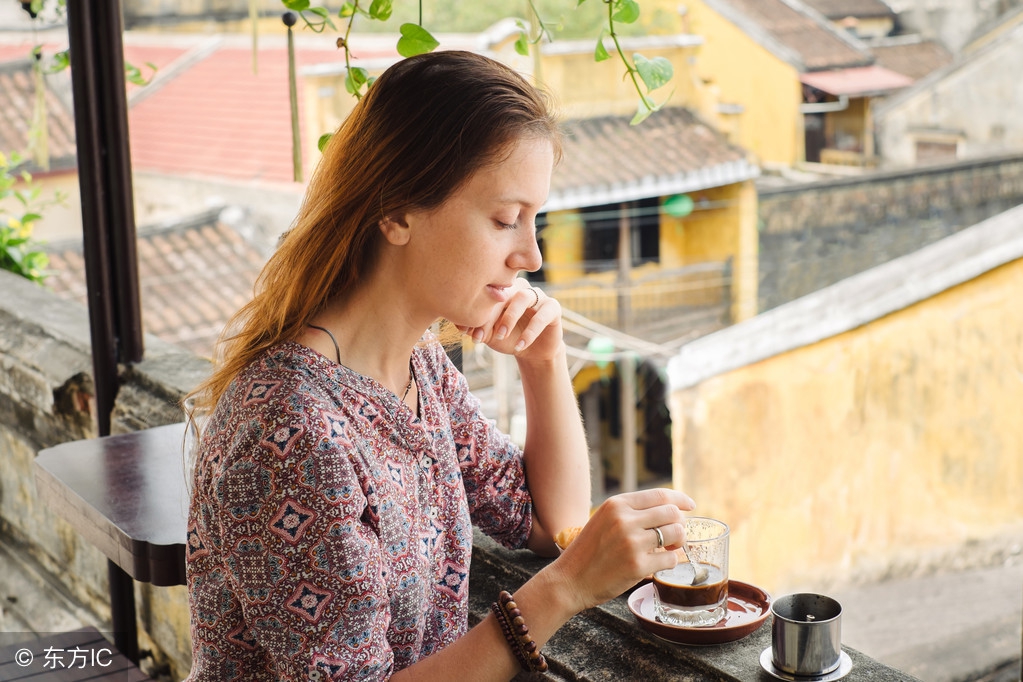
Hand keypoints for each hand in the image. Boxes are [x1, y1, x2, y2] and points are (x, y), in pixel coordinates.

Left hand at [458, 281, 562, 361]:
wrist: (532, 351)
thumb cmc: (508, 338)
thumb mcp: (490, 335)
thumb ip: (477, 328)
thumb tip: (458, 325)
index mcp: (502, 290)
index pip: (488, 295)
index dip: (477, 313)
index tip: (467, 333)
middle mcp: (520, 288)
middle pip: (504, 292)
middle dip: (490, 315)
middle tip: (481, 336)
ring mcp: (538, 295)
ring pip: (523, 297)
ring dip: (510, 318)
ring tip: (500, 336)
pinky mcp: (553, 308)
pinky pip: (542, 315)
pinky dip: (530, 331)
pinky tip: (520, 346)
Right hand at [546, 488, 696, 611]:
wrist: (570, 580)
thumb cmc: (588, 551)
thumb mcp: (603, 520)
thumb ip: (630, 512)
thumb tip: (669, 511)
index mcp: (616, 504)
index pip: (660, 495)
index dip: (680, 499)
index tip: (690, 505)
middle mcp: (625, 520)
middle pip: (672, 513)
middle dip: (680, 524)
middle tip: (674, 536)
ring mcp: (632, 543)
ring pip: (676, 534)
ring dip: (678, 542)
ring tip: (668, 549)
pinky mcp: (638, 566)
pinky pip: (671, 559)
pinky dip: (670, 562)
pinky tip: (660, 564)